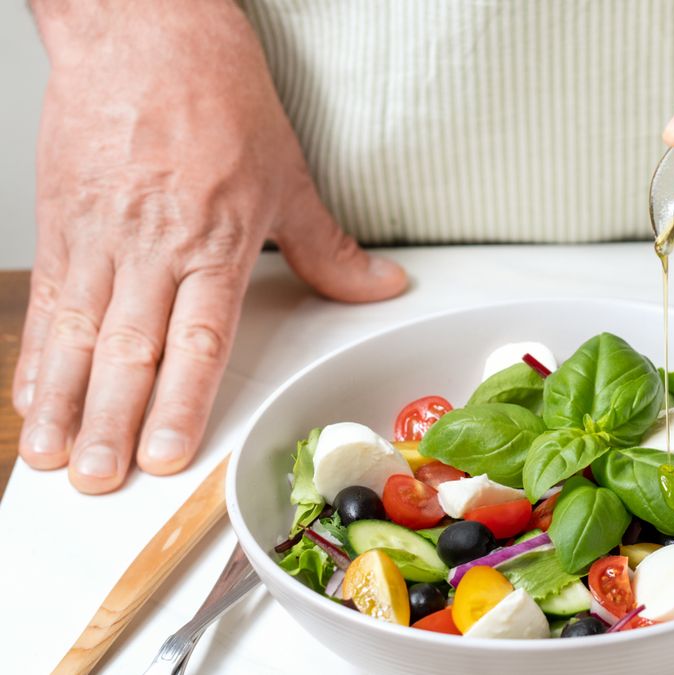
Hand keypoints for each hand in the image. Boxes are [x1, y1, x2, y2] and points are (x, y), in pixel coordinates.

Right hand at [14, 0, 407, 493]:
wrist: (144, 32)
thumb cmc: (216, 96)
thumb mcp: (289, 175)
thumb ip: (329, 249)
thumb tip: (380, 286)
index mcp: (213, 240)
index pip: (196, 339)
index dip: (180, 403)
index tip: (168, 454)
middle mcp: (150, 246)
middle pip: (130, 351)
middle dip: (114, 424)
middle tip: (102, 481)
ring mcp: (98, 236)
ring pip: (78, 336)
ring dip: (66, 405)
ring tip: (59, 460)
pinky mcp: (60, 223)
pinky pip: (46, 301)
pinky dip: (37, 355)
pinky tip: (33, 397)